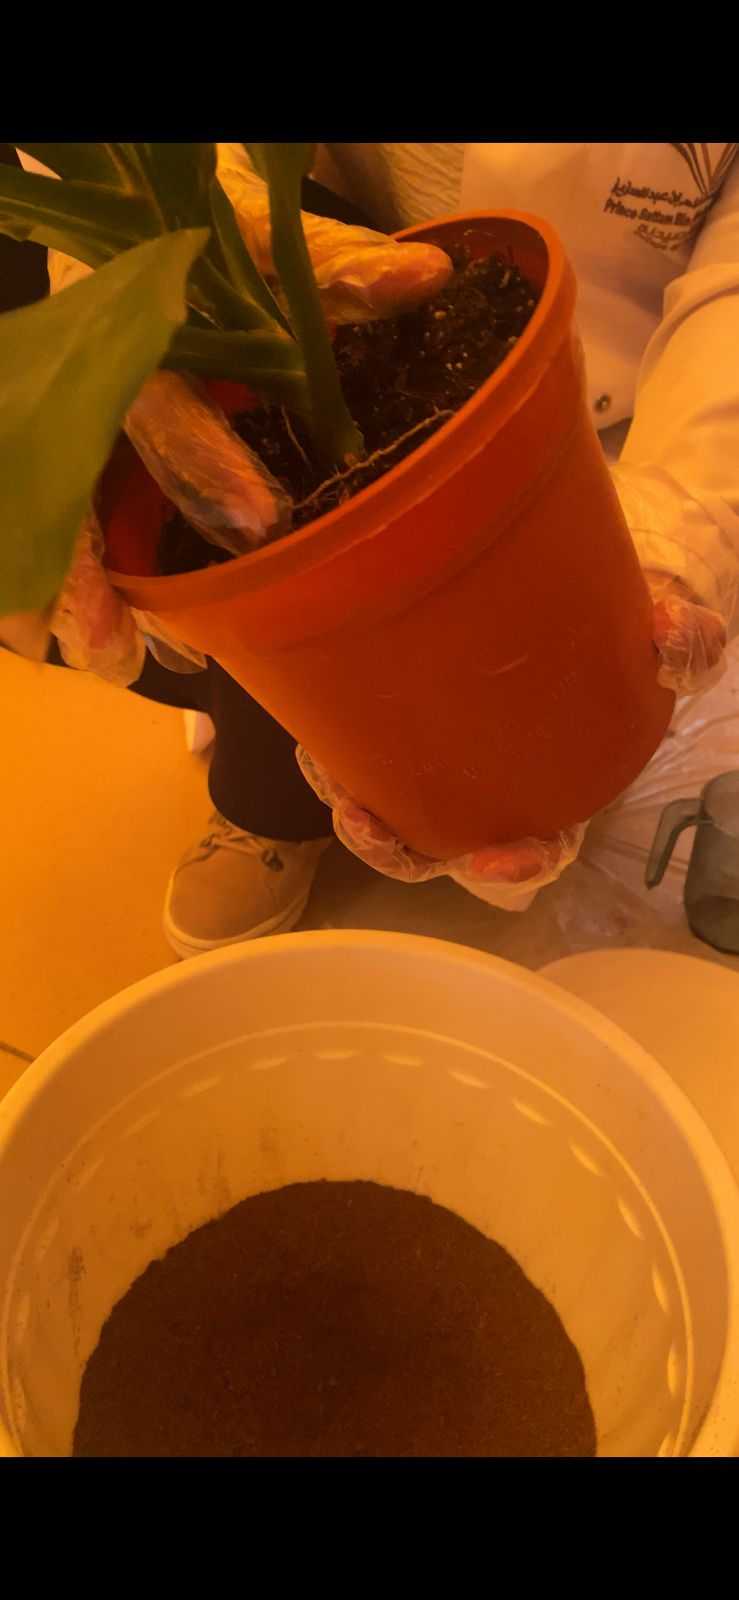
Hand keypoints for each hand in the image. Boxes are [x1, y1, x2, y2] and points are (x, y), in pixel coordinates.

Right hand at [11, 164, 451, 684]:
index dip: (204, 462)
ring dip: (70, 593)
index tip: (258, 523)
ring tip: (106, 664)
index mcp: (132, 321)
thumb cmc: (205, 233)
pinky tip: (99, 645)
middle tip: (118, 651)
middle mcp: (88, 380)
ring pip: (52, 511)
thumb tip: (429, 280)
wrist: (143, 216)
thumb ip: (333, 264)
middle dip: (86, 570)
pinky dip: (77, 582)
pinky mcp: (75, 453)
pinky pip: (63, 519)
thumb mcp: (259, 235)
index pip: (161, 400)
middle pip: (73, 481)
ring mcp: (72, 421)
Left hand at [296, 566, 728, 908]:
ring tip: (328, 775)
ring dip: (352, 808)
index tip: (490, 860)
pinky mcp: (393, 721)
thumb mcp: (662, 629)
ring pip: (386, 809)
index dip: (512, 867)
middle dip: (397, 850)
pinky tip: (313, 721)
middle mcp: (487, 788)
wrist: (564, 584)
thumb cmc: (616, 626)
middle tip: (366, 821)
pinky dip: (329, 749)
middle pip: (436, 848)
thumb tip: (671, 636)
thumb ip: (680, 643)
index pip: (534, 849)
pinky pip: (352, 752)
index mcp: (551, 789)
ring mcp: (437, 759)